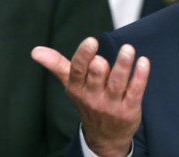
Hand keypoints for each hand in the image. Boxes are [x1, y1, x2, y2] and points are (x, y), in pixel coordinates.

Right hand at [31, 37, 149, 156]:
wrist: (105, 137)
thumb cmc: (88, 102)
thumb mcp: (71, 85)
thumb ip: (57, 65)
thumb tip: (35, 50)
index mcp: (77, 88)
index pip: (77, 71)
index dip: (84, 56)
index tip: (91, 41)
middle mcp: (93, 96)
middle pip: (96, 77)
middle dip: (99, 66)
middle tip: (102, 56)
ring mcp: (111, 104)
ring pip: (117, 83)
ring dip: (123, 66)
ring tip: (128, 49)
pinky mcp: (129, 109)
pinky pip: (135, 91)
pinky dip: (140, 77)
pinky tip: (143, 62)